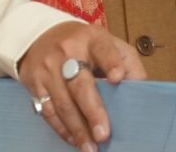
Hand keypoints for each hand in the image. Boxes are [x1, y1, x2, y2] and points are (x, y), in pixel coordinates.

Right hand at [18, 21, 146, 150]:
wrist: (39, 35)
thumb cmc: (83, 45)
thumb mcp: (107, 43)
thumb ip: (127, 62)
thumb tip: (141, 90)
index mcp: (90, 39)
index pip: (102, 49)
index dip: (110, 63)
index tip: (118, 78)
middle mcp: (66, 52)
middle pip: (79, 84)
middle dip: (92, 111)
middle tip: (103, 134)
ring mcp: (47, 68)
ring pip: (62, 102)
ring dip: (77, 129)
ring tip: (91, 148)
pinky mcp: (34, 83)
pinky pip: (48, 111)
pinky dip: (62, 129)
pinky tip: (74, 140)